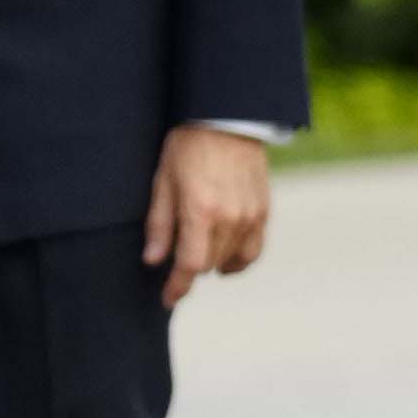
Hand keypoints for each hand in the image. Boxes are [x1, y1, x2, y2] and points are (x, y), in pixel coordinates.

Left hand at [145, 121, 270, 307]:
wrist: (227, 118)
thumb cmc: (188, 146)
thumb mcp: (164, 181)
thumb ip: (160, 224)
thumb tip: (154, 261)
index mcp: (201, 210)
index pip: (191, 265)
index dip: (178, 287)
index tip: (168, 298)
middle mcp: (231, 218)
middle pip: (210, 264)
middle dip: (191, 266)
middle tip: (178, 254)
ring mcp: (251, 216)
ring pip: (232, 261)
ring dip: (214, 261)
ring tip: (201, 249)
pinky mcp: (264, 211)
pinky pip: (253, 251)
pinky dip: (238, 258)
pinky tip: (226, 253)